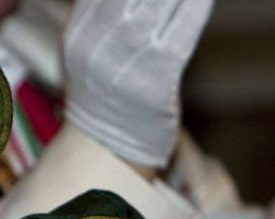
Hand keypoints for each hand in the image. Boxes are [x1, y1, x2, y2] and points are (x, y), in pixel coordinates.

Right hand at [62, 0, 212, 167]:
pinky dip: (196, 3)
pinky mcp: (158, 77)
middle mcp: (98, 44)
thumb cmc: (107, 91)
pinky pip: (185, 25)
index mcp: (79, 32)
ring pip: (160, 0)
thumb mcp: (87, 47)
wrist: (111, 148)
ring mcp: (128, 60)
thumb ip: (101, 10)